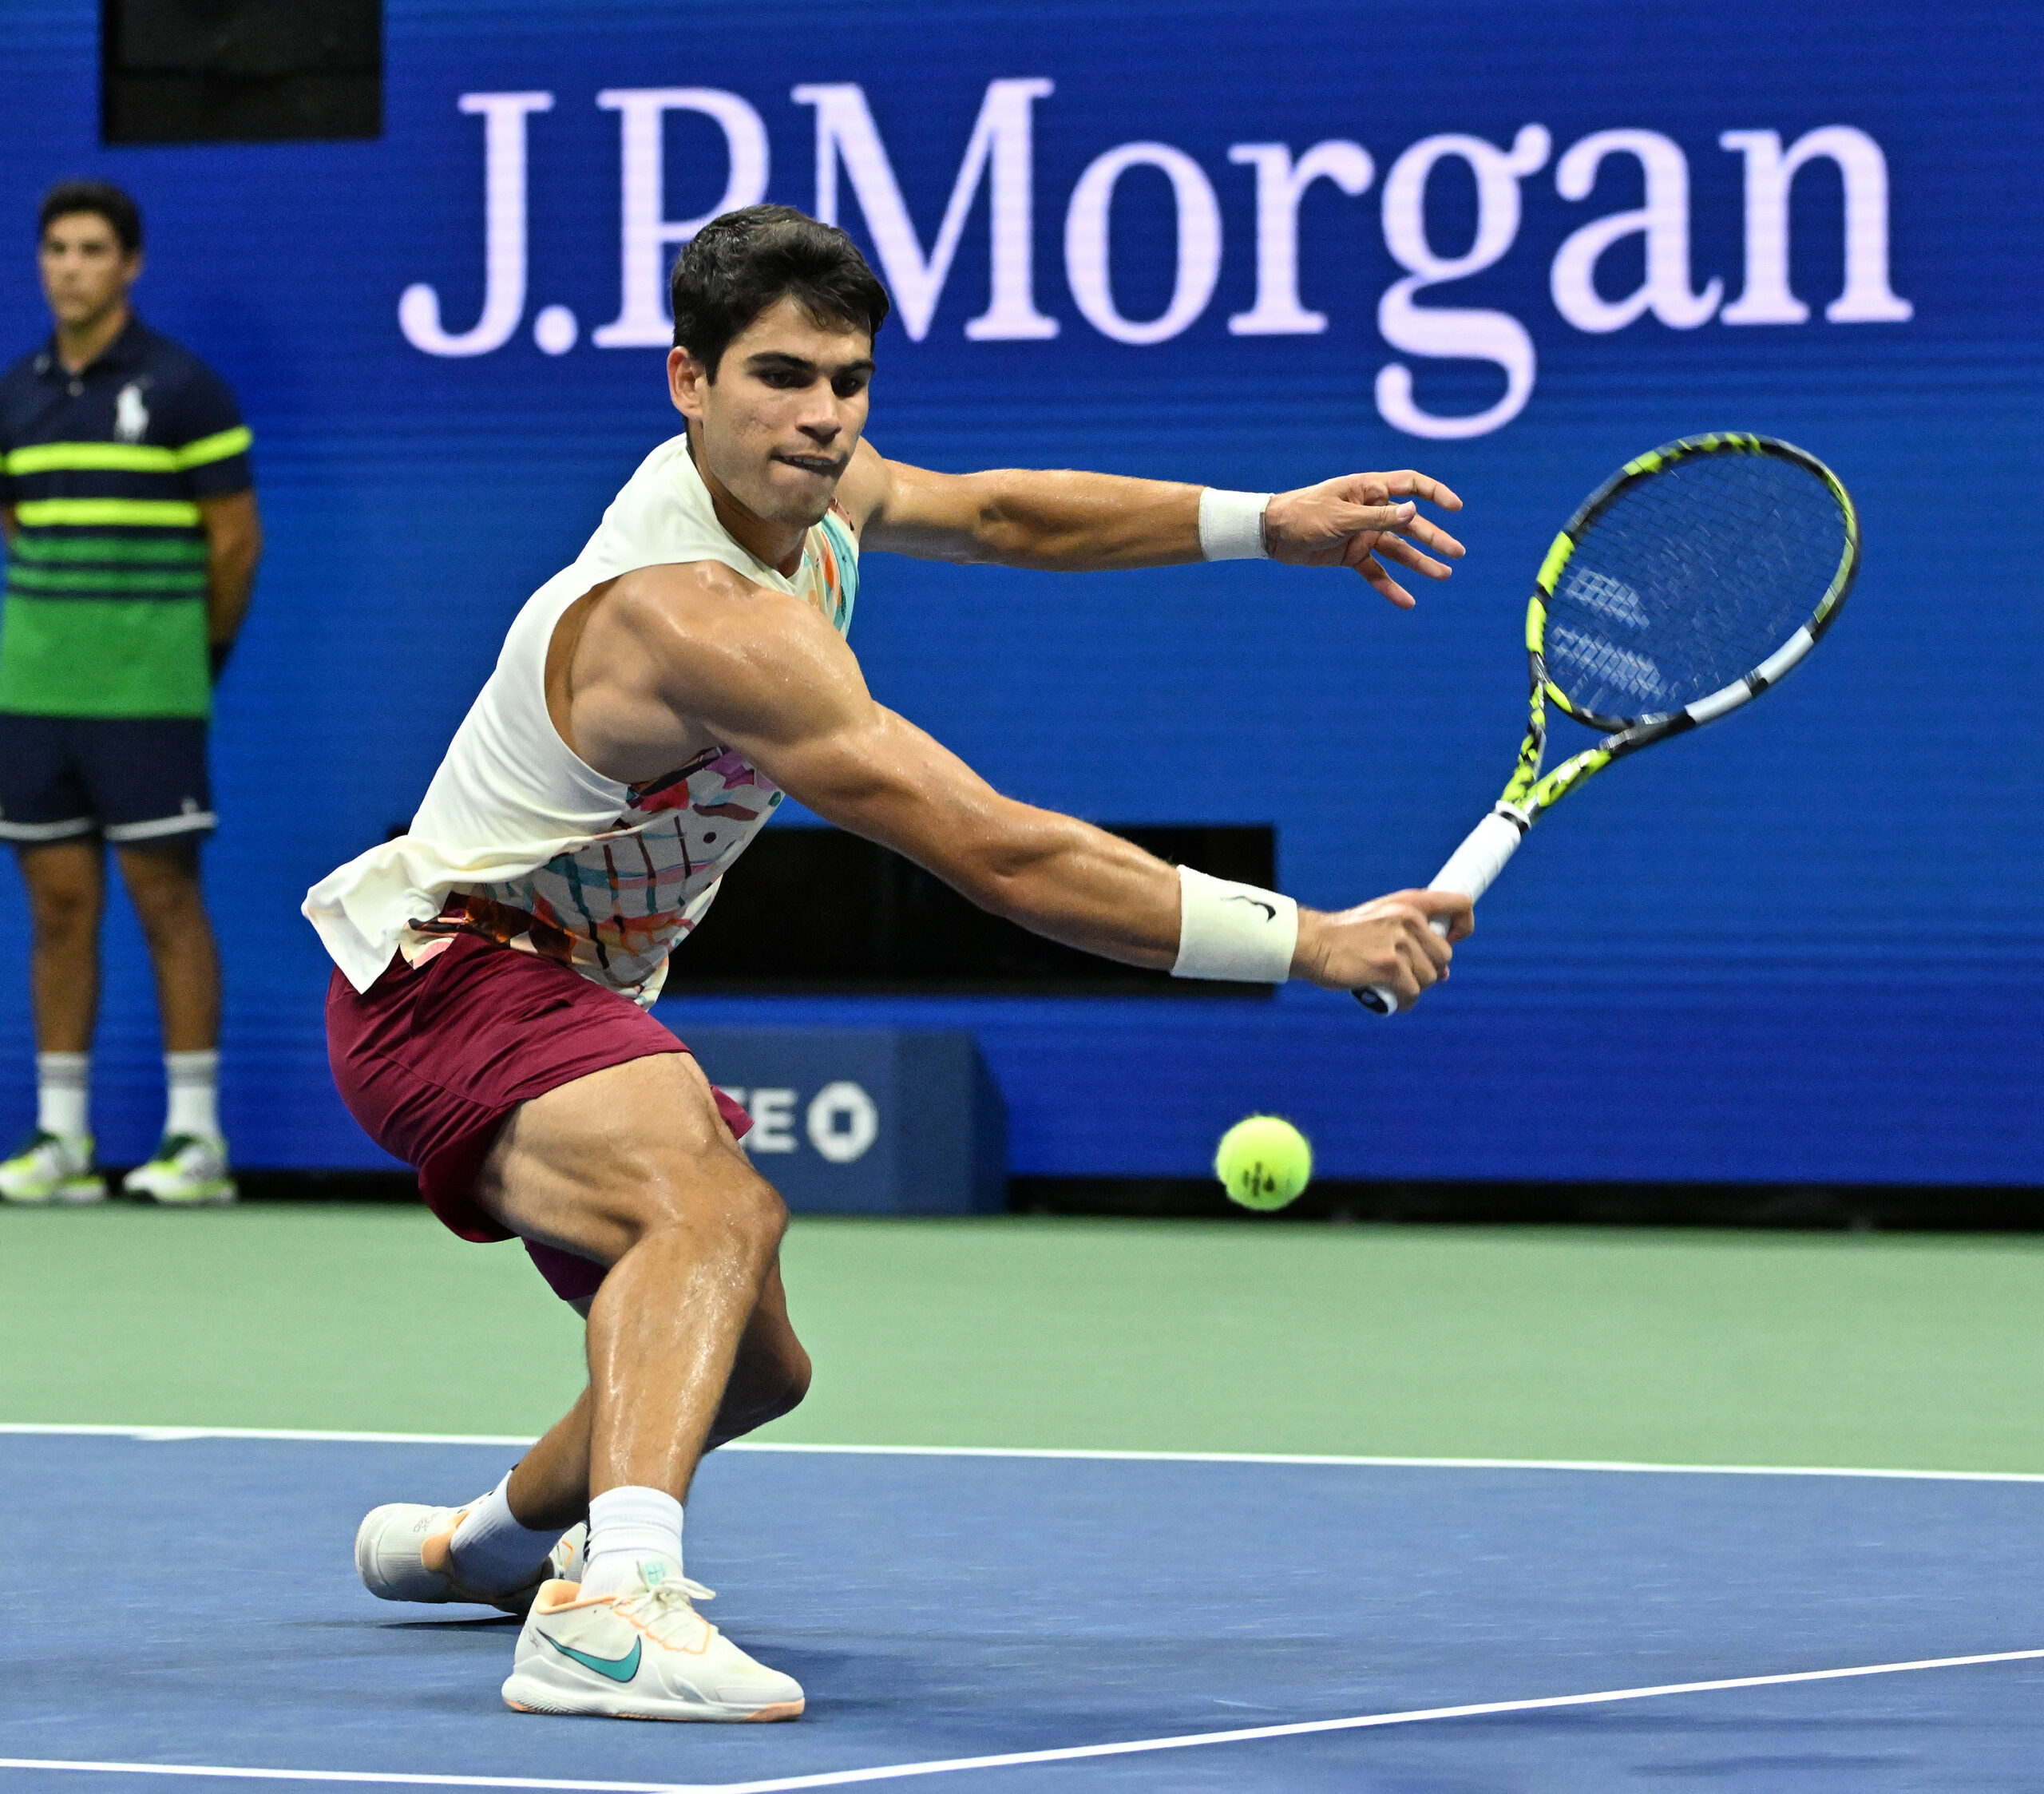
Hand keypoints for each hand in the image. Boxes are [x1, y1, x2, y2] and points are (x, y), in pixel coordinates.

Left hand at [1263, 471, 1464, 608]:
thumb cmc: (1304, 514)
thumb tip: (1415, 511)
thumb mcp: (1342, 517)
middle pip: (1411, 524)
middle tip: (1458, 554)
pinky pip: (1376, 572)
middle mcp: (1371, 510)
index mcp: (1369, 489)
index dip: (1435, 493)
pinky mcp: (1352, 555)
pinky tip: (1408, 601)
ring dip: (1421, 562)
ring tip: (1444, 576)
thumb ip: (1378, 517)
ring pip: (1398, 550)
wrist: (1272, 533)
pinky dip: (1390, 586)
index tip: (1456, 508)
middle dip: (1435, 538)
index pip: (1411, 485)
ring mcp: (1363, 534)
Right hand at [1291, 890, 1474, 1005]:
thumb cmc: (1347, 936)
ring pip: (1430, 978)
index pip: (1461, 904)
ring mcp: (1399, 942)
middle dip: (1428, 970)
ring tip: (1391, 984)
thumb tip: (1445, 972)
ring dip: (1414, 987)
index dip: (1463, 927)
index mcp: (1410, 902)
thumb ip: (1414, 936)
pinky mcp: (1389, 967)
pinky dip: (1404, 1001)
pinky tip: (1389, 997)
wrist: (1312, 943)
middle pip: (1445, 956)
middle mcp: (1408, 918)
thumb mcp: (1384, 919)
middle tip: (1403, 972)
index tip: (1451, 940)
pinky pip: (1413, 993)